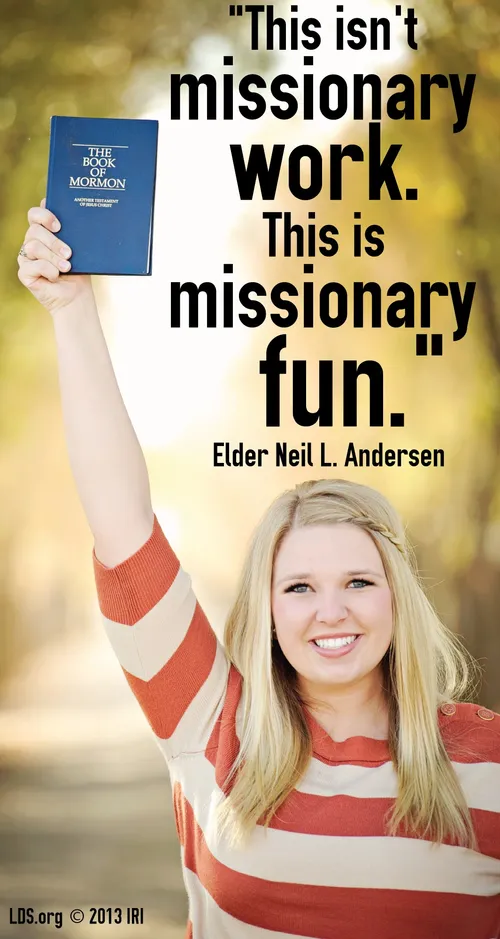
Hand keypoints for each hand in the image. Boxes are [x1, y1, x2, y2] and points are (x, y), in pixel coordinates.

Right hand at [17, 198, 93, 313]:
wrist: (76, 296)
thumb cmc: (78, 272)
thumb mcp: (77, 250)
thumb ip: (71, 234)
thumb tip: (76, 219)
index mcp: (44, 233)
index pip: (34, 215)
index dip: (44, 215)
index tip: (59, 226)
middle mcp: (32, 242)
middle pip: (34, 230)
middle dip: (54, 242)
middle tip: (69, 254)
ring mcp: (26, 258)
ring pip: (33, 247)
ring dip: (53, 257)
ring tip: (66, 267)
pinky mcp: (24, 273)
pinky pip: (32, 266)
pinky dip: (48, 271)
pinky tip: (55, 277)